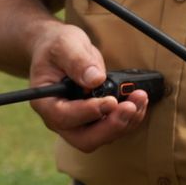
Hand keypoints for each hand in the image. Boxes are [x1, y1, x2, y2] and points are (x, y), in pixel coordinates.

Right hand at [24, 22, 150, 152]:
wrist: (60, 51)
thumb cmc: (57, 48)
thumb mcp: (65, 45)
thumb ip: (77, 61)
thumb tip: (96, 79)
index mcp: (45, 103)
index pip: (64, 117)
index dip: (88, 112)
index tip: (110, 101)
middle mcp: (60, 120)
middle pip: (85, 139)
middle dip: (111, 126)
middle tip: (131, 107)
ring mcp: (78, 124)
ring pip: (102, 137)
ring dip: (125, 121)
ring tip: (140, 97)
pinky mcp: (94, 122)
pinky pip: (113, 129)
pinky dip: (129, 118)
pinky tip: (139, 101)